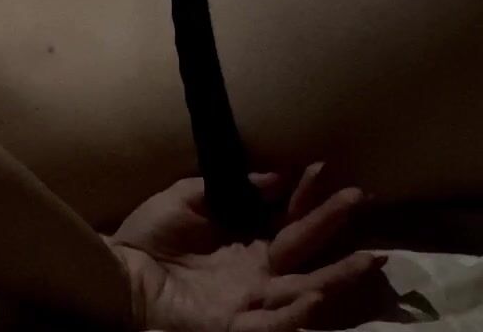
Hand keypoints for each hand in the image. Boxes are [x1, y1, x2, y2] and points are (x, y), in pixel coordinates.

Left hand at [106, 162, 387, 331]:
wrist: (114, 280)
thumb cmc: (148, 238)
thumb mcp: (188, 198)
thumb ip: (231, 186)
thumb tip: (277, 173)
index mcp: (248, 242)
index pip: (289, 218)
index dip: (306, 194)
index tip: (321, 167)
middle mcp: (256, 273)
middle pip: (305, 249)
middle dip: (332, 224)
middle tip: (358, 196)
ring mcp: (248, 303)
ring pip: (303, 290)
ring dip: (337, 275)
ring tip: (369, 258)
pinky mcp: (233, 329)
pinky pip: (270, 326)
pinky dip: (295, 315)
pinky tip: (316, 297)